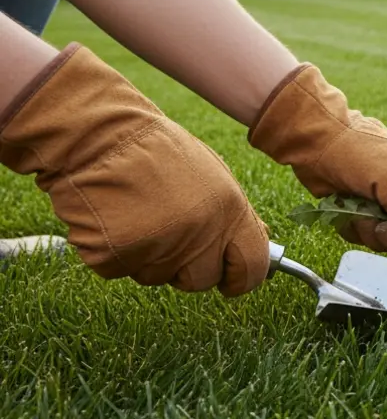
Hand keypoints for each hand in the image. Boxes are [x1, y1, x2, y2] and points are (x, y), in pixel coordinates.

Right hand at [0, 44, 269, 295]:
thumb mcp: (212, 174)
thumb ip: (232, 214)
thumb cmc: (156, 151)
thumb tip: (256, 243)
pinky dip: (115, 252)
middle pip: (203, 280)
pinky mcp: (117, 257)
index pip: (252, 266)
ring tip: (137, 214)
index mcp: (229, 210)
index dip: (243, 278)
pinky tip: (112, 218)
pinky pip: (121, 270)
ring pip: (158, 277)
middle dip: (189, 269)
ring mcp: (158, 249)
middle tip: (171, 238)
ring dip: (150, 257)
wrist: (97, 137)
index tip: (233, 281)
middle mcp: (199, 234)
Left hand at [247, 64, 386, 258]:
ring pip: (386, 241)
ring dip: (368, 229)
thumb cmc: (357, 148)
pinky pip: (363, 236)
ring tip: (356, 206)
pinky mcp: (362, 212)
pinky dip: (351, 225)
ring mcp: (385, 206)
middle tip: (380, 226)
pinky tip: (344, 206)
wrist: (315, 139)